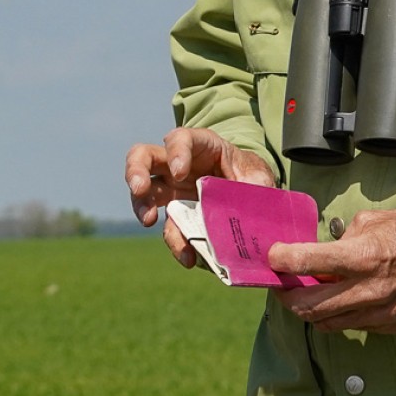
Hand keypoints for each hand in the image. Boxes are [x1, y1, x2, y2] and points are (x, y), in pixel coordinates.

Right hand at [125, 130, 275, 268]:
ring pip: (143, 191)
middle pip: (143, 156)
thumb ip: (255, 185)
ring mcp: (173, 190)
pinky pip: (169, 227)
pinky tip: (186, 255)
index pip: (180, 139)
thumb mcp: (259, 176)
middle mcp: (178, 165)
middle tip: (140, 189)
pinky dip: (175, 242)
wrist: (253, 197)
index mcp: (200, 147)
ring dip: (140, 205)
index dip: (175, 152)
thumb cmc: (252, 177)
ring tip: (148, 220)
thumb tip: (247, 203)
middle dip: (136, 171)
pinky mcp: (177, 215)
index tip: (179, 173)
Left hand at [269, 206, 395, 333]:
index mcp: (361, 257)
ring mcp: (379, 313)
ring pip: (325, 323)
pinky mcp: (389, 325)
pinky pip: (351, 325)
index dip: (280, 260)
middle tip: (280, 284)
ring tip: (306, 292)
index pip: (305, 263)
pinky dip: (337, 314)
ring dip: (309, 309)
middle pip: (307, 308)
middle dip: (285, 296)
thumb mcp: (369, 222)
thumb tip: (316, 254)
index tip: (273, 257)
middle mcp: (367, 290)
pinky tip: (339, 298)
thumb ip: (339, 241)